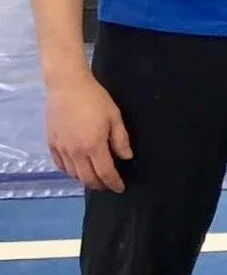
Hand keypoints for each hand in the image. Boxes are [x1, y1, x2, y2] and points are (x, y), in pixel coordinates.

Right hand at [46, 72, 131, 192]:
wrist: (67, 86)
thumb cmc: (95, 99)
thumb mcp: (114, 117)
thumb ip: (120, 139)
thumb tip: (127, 157)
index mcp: (93, 146)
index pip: (105, 173)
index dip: (114, 183)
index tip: (120, 188)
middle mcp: (75, 152)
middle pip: (88, 178)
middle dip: (100, 185)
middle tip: (109, 186)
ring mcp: (61, 149)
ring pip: (73, 174)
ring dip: (85, 180)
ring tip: (95, 179)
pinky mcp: (51, 143)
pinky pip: (60, 165)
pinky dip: (69, 172)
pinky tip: (76, 170)